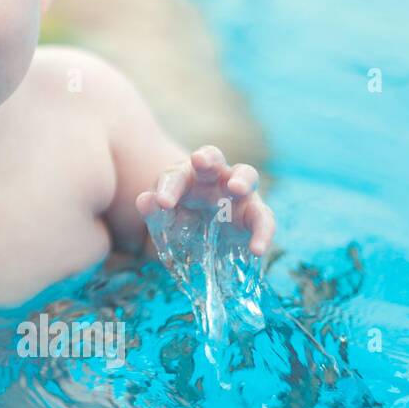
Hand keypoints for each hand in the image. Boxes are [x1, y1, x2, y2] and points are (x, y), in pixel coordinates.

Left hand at [135, 144, 274, 255]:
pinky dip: (263, 232)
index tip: (163, 203)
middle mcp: (212, 178)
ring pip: (245, 175)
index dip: (168, 187)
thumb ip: (152, 212)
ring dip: (241, 178)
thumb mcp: (160, 222)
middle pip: (212, 158)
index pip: (174, 176)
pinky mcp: (255, 214)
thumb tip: (145, 200)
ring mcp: (237, 193)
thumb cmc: (176, 224)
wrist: (198, 242)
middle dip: (207, 157)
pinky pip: (263, 219)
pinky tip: (257, 249)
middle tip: (199, 160)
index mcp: (184, 178)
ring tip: (237, 187)